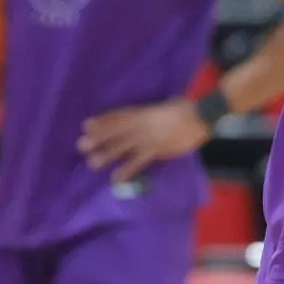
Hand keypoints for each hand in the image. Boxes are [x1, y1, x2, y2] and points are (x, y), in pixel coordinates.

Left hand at [77, 98, 208, 183]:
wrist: (202, 116)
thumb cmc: (186, 107)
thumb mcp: (166, 104)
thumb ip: (154, 110)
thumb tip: (146, 114)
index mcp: (146, 111)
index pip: (121, 116)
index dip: (104, 121)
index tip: (86, 125)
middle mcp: (144, 123)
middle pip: (117, 131)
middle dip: (100, 137)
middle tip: (81, 145)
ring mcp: (150, 137)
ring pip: (124, 146)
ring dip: (108, 154)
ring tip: (92, 163)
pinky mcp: (158, 150)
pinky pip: (139, 161)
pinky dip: (127, 169)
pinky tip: (115, 178)